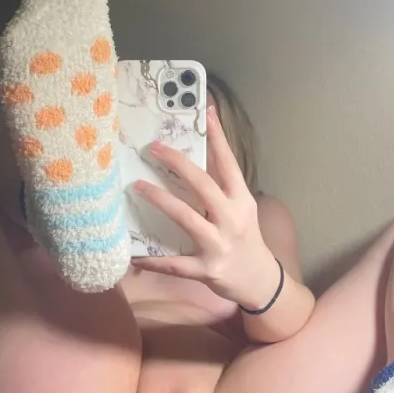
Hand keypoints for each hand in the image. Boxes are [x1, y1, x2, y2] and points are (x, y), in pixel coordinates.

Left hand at [131, 106, 281, 309]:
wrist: (259, 281)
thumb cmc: (246, 238)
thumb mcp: (241, 208)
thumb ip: (222, 186)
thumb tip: (197, 158)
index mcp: (241, 200)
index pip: (229, 164)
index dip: (218, 137)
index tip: (207, 112)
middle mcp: (232, 219)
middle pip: (204, 186)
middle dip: (178, 164)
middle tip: (154, 148)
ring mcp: (219, 245)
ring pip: (186, 218)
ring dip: (160, 200)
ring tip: (139, 186)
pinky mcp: (207, 270)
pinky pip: (175, 263)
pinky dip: (153, 260)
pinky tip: (135, 256)